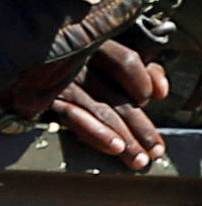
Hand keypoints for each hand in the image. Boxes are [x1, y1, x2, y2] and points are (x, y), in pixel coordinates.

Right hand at [46, 41, 168, 169]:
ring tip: (139, 159)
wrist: (36, 61)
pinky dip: (96, 134)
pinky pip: (74, 118)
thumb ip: (144, 73)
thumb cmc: (89, 65)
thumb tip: (162, 93)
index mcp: (99, 46)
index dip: (142, 82)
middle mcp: (79, 62)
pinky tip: (114, 147)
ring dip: (124, 139)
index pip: (125, 62)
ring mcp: (62, 81)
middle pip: (117, 97)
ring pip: (100, 111)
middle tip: (156, 151)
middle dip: (141, 127)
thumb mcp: (117, 63)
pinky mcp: (48, 99)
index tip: (151, 99)